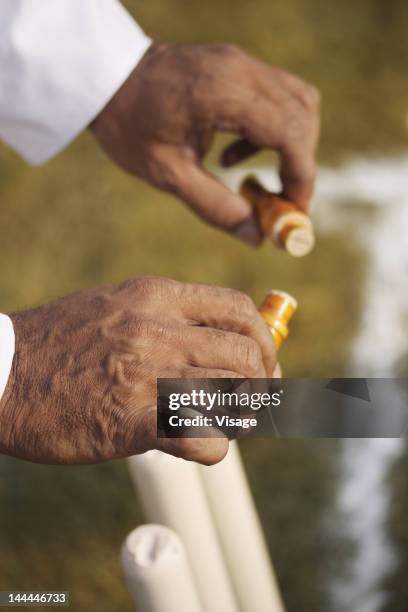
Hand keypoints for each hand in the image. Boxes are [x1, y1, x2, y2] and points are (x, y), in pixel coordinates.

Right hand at [0, 277, 275, 464]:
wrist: (0, 372)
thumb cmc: (59, 342)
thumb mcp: (116, 306)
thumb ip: (166, 316)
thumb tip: (217, 338)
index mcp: (155, 296)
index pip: (238, 308)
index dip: (263, 337)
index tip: (262, 359)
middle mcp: (158, 329)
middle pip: (247, 353)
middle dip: (263, 381)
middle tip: (253, 400)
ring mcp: (147, 373)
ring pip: (235, 393)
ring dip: (242, 415)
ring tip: (225, 422)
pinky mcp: (133, 420)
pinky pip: (205, 438)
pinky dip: (213, 446)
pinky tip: (195, 444)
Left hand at [91, 43, 319, 245]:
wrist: (102, 78)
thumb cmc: (128, 125)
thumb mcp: (167, 174)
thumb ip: (215, 206)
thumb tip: (258, 238)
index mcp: (223, 93)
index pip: (290, 132)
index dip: (302, 176)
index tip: (295, 211)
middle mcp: (240, 69)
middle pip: (304, 114)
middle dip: (300, 164)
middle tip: (282, 202)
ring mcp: (240, 62)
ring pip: (298, 101)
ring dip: (291, 145)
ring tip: (257, 179)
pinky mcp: (236, 66)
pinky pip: (277, 95)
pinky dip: (272, 130)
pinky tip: (233, 156)